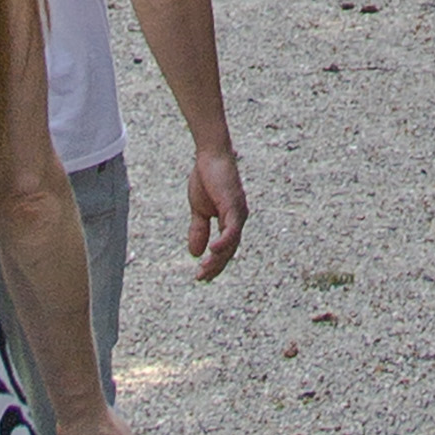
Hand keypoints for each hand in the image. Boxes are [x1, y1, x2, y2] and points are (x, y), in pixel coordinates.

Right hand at [186, 138, 248, 277]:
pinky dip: (223, 242)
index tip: (200, 275)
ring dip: (217, 259)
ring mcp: (238, 214)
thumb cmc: (206, 178)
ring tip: (204, 270)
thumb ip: (199, 230)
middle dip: (215, 267)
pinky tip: (211, 251)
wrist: (210, 156)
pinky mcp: (235, 206)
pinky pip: (231, 230)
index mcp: (230, 221)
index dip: (214, 263)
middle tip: (201, 278)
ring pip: (231, 244)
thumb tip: (196, 254)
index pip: (225, 249)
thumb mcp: (199, 210)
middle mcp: (238, 220)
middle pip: (229, 251)